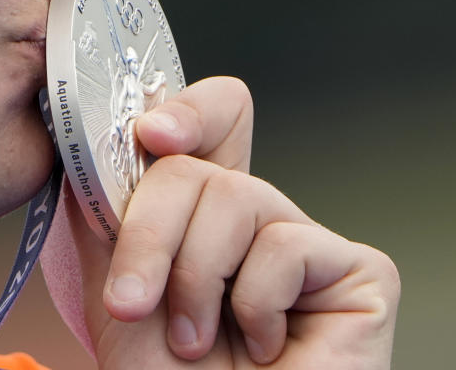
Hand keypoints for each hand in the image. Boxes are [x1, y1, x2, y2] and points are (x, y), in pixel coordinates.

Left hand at [58, 77, 399, 367]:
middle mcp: (261, 222)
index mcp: (205, 220)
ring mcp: (311, 244)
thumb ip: (109, 217)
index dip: (188, 111)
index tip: (151, 135)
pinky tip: (265, 347)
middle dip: (150, 235)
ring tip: (197, 341)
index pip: (215, 123)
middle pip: (201, 164)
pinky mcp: (362, 272)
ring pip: (237, 197)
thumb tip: (93, 144)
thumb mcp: (117, 295)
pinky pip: (285, 244)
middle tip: (134, 303)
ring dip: (195, 279)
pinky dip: (254, 304)